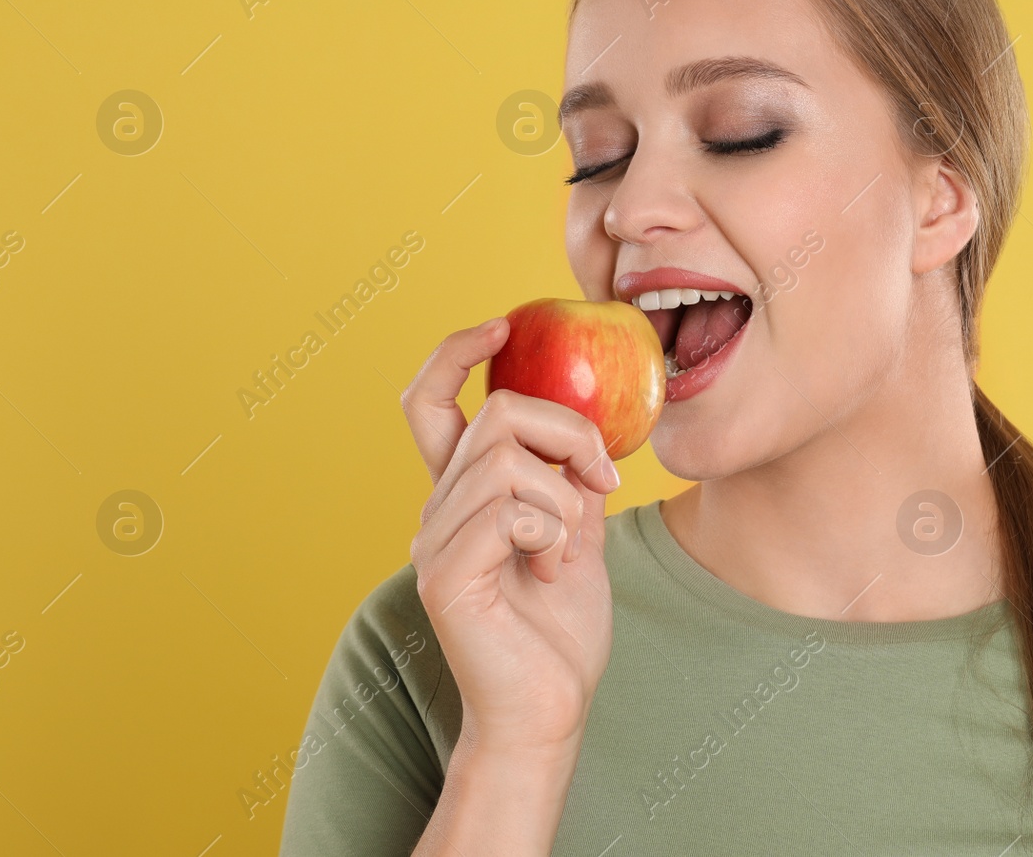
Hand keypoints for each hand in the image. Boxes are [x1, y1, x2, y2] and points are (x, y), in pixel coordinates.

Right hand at [402, 319, 618, 759]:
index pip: (430, 400)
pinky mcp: (446, 576)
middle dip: (568, 432)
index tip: (501, 324)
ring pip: (510, 460)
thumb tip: (586, 430)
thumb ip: (570, 481)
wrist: (550, 709)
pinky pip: (510, 511)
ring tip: (569, 550)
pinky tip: (552, 573)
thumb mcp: (578, 534)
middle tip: (602, 482)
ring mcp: (435, 541)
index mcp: (463, 494)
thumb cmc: (561, 629)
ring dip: (565, 499)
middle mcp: (438, 509)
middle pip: (498, 412)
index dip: (455, 351)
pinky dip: (552, 534)